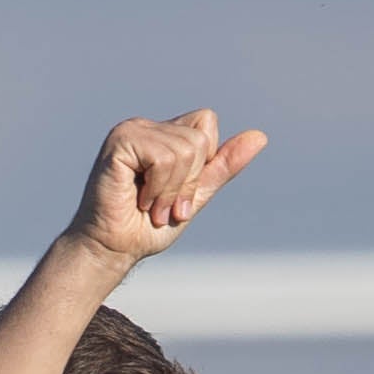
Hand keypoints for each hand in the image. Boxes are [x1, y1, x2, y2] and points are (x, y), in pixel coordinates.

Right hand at [69, 110, 266, 267]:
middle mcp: (148, 126)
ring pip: (184, 150)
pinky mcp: (120, 141)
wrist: (113, 250)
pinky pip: (164, 158)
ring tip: (150, 207)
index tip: (179, 194)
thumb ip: (223, 166)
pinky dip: (158, 188)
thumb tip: (260, 136)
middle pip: (198, 139)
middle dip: (188, 183)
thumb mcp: (195, 195)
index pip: (206, 124)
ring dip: (172, 191)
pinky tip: (138, 199)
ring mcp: (132, 130)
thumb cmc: (146, 227)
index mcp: (164, 134)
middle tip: (163, 206)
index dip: (202, 164)